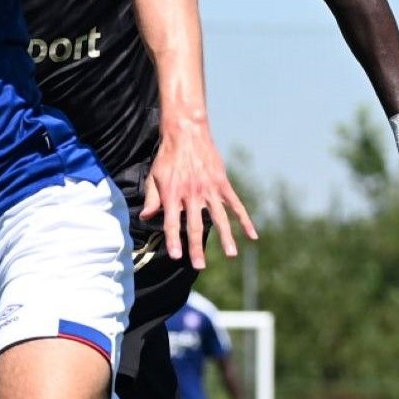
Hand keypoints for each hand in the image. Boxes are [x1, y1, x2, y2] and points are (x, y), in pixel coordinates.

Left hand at [140, 123, 256, 268]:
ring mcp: (209, 189)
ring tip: (231, 255)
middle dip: (196, 248)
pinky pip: (235, 205)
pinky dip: (245, 220)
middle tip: (199, 266)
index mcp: (172, 194)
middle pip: (194, 226)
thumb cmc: (167, 156)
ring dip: (226, 238)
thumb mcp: (154, 176)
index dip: (173, 240)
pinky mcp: (222, 183)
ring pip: (219, 218)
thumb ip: (152, 199)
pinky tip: (252, 234)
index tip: (177, 256)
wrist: (186, 132)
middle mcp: (191, 194)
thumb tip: (146, 218)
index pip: (171, 223)